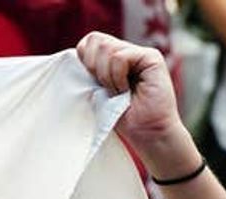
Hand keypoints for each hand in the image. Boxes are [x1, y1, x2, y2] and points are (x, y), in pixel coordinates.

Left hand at [76, 32, 179, 151]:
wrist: (145, 132)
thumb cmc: (121, 117)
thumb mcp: (96, 92)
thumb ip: (89, 72)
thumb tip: (73, 56)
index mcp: (112, 58)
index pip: (90, 41)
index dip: (84, 58)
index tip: (91, 81)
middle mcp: (127, 51)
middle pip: (96, 40)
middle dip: (93, 68)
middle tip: (105, 88)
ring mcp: (140, 52)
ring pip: (106, 48)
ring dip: (106, 76)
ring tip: (118, 92)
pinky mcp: (151, 57)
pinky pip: (120, 57)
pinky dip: (117, 77)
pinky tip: (125, 90)